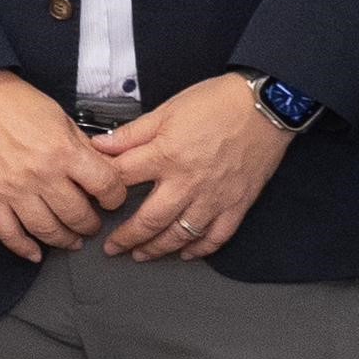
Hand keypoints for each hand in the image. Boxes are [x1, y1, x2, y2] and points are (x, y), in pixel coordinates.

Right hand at [0, 75, 132, 262]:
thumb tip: (104, 169)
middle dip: (91, 224)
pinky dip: (24, 248)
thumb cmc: (16, 102)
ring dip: (65, 240)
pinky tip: (35, 252)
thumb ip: (83, 147)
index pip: (106, 186)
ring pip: (47, 231)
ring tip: (72, 239)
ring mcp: (13, 189)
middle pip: (78, 216)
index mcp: (64, 151)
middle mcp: (41, 174)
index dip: (116, 197)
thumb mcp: (61, 117)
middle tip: (92, 223)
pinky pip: (8, 233)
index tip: (112, 199)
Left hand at [92, 80, 296, 260]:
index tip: (93, 199)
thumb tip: (99, 145)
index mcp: (165, 155)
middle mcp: (187, 183)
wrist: (265, 107)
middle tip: (112, 248)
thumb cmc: (217, 103)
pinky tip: (185, 253)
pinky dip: (199, 249)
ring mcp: (213, 198)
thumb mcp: (166, 110)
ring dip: (157, 249)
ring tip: (141, 255)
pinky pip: (216, 237)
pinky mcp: (237, 205)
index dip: (102, 190)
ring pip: (180, 235)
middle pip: (148, 220)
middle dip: (126, 238)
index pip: (122, 180)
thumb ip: (132, 133)